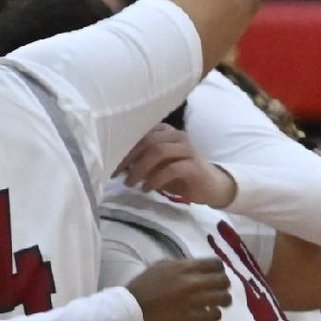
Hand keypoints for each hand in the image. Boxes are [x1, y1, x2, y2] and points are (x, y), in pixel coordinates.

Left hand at [118, 125, 235, 208]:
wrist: (210, 186)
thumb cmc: (179, 175)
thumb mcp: (156, 166)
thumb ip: (140, 161)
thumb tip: (116, 164)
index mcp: (166, 132)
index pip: (142, 133)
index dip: (124, 147)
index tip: (109, 162)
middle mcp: (177, 136)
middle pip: (148, 140)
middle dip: (128, 158)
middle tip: (116, 174)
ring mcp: (187, 149)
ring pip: (158, 151)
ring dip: (140, 168)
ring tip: (130, 183)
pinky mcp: (193, 165)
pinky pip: (171, 169)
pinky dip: (155, 179)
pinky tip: (146, 189)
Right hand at [128, 256, 229, 320]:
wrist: (130, 311)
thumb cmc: (142, 288)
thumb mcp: (159, 267)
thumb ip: (180, 265)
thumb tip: (196, 266)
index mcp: (183, 268)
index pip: (216, 264)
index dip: (219, 270)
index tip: (215, 275)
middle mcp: (191, 283)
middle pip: (223, 281)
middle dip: (222, 285)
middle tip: (217, 291)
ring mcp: (192, 302)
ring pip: (223, 299)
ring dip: (222, 301)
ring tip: (216, 304)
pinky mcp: (191, 319)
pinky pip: (215, 316)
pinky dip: (214, 314)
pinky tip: (207, 314)